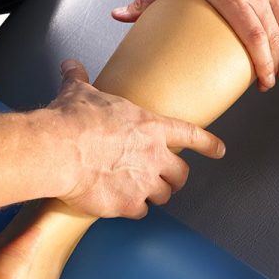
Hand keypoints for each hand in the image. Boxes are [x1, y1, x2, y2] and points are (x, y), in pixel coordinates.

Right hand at [48, 59, 224, 218]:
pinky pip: (140, 211)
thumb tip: (70, 66)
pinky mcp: (127, 205)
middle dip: (176, 178)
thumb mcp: (80, 93)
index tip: (219, 150)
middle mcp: (154, 156)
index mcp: (150, 126)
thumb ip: (80, 79)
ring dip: (155, 194)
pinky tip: (122, 203)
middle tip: (168, 180)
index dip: (208, 143)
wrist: (60, 150)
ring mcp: (143, 182)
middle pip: (180, 174)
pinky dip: (133, 208)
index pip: (191, 134)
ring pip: (163, 195)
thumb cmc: (73, 120)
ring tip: (142, 192)